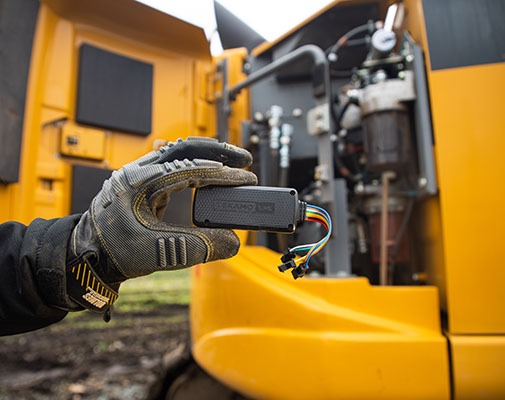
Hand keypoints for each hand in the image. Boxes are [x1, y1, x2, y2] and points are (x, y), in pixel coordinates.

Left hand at [66, 137, 256, 312]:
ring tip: (230, 163)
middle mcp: (139, 172)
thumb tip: (232, 243)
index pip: (192, 169)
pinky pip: (169, 166)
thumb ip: (197, 247)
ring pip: (177, 153)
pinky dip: (192, 166)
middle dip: (218, 151)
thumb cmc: (111, 252)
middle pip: (185, 147)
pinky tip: (203, 171)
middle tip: (244, 159)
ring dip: (205, 156)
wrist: (84, 258)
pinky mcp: (141, 186)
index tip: (246, 180)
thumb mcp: (158, 252)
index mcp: (141, 181)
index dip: (223, 175)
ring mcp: (138, 176)